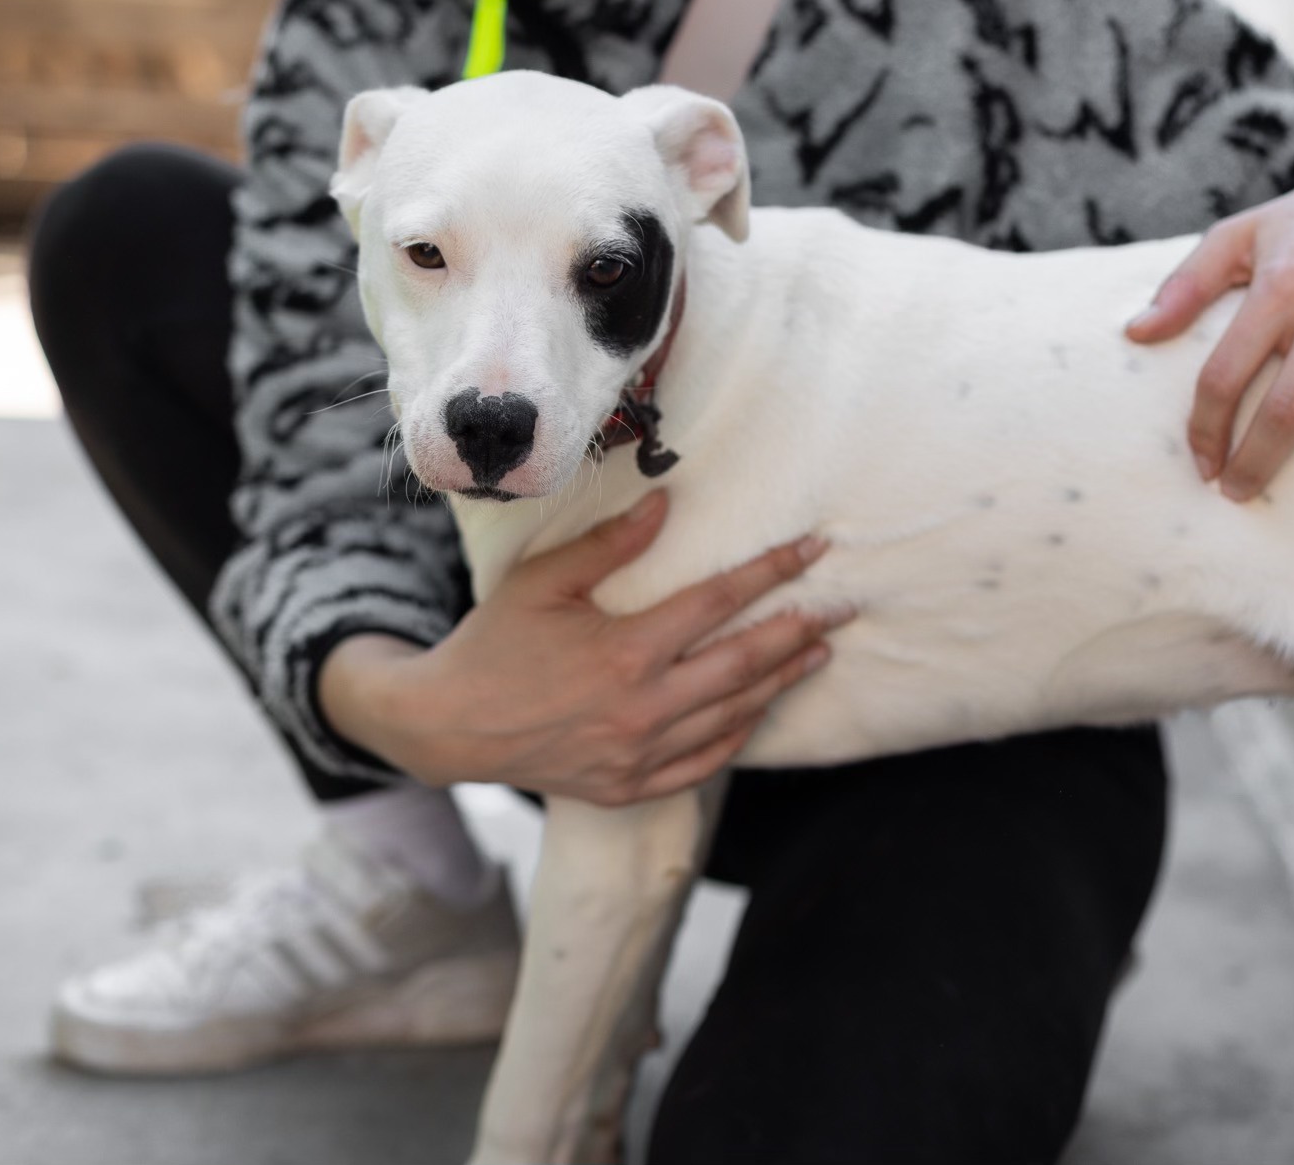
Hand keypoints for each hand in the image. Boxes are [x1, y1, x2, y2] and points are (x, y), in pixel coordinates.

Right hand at [319, 492, 846, 805]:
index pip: (718, 603)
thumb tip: (666, 506)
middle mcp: (642, 708)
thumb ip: (609, 546)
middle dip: (801, 631)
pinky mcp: (629, 786)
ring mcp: (639, 754)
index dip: (771, 572)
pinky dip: (738, 735)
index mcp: (625, 652)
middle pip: (745, 664)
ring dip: (782, 682)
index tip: (812, 549)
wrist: (449, 726)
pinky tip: (759, 710)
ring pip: (733, 715)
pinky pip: (704, 764)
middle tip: (845, 609)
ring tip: (818, 652)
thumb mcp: (544, 582)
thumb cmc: (495, 644)